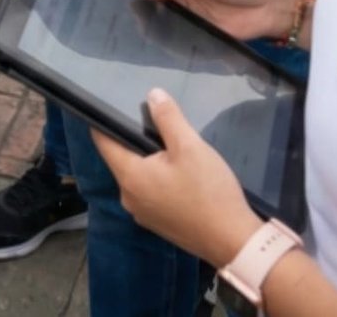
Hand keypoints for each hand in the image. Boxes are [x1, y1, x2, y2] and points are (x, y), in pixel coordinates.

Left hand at [92, 89, 262, 270]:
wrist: (234, 242)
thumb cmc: (208, 192)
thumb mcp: (189, 146)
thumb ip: (167, 117)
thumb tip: (152, 94)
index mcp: (129, 177)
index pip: (103, 142)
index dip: (102, 120)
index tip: (109, 103)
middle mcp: (129, 198)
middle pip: (121, 158)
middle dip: (133, 139)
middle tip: (151, 120)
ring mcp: (143, 214)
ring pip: (138, 176)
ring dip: (149, 160)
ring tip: (168, 144)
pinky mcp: (159, 224)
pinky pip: (149, 192)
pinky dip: (158, 178)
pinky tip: (177, 171)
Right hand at [112, 0, 307, 44]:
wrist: (276, 5)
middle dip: (123, 1)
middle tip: (103, 18)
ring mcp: (180, 10)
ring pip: (150, 16)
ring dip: (139, 23)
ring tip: (118, 37)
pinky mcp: (192, 32)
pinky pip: (168, 35)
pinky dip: (157, 40)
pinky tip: (145, 49)